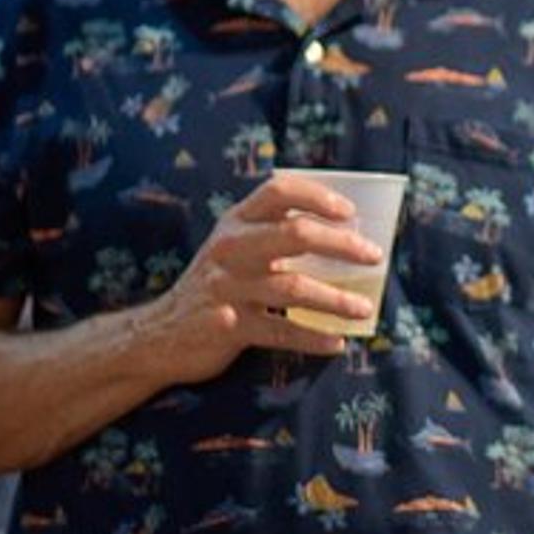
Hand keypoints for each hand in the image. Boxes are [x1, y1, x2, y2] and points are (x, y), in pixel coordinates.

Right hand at [136, 173, 384, 381]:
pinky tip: (338, 342)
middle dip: (341, 244)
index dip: (318, 196)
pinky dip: (313, 338)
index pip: (279, 191)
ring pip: (293, 287)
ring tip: (365, 308)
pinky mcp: (227, 326)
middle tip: (375, 256)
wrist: (158, 334)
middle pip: (294, 234)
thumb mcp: (236, 249)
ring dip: (335, 299)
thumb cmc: (217, 285)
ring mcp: (227, 287)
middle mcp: (230, 248)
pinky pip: (280, 332)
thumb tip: (350, 236)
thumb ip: (276, 235)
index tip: (349, 211)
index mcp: (235, 222)